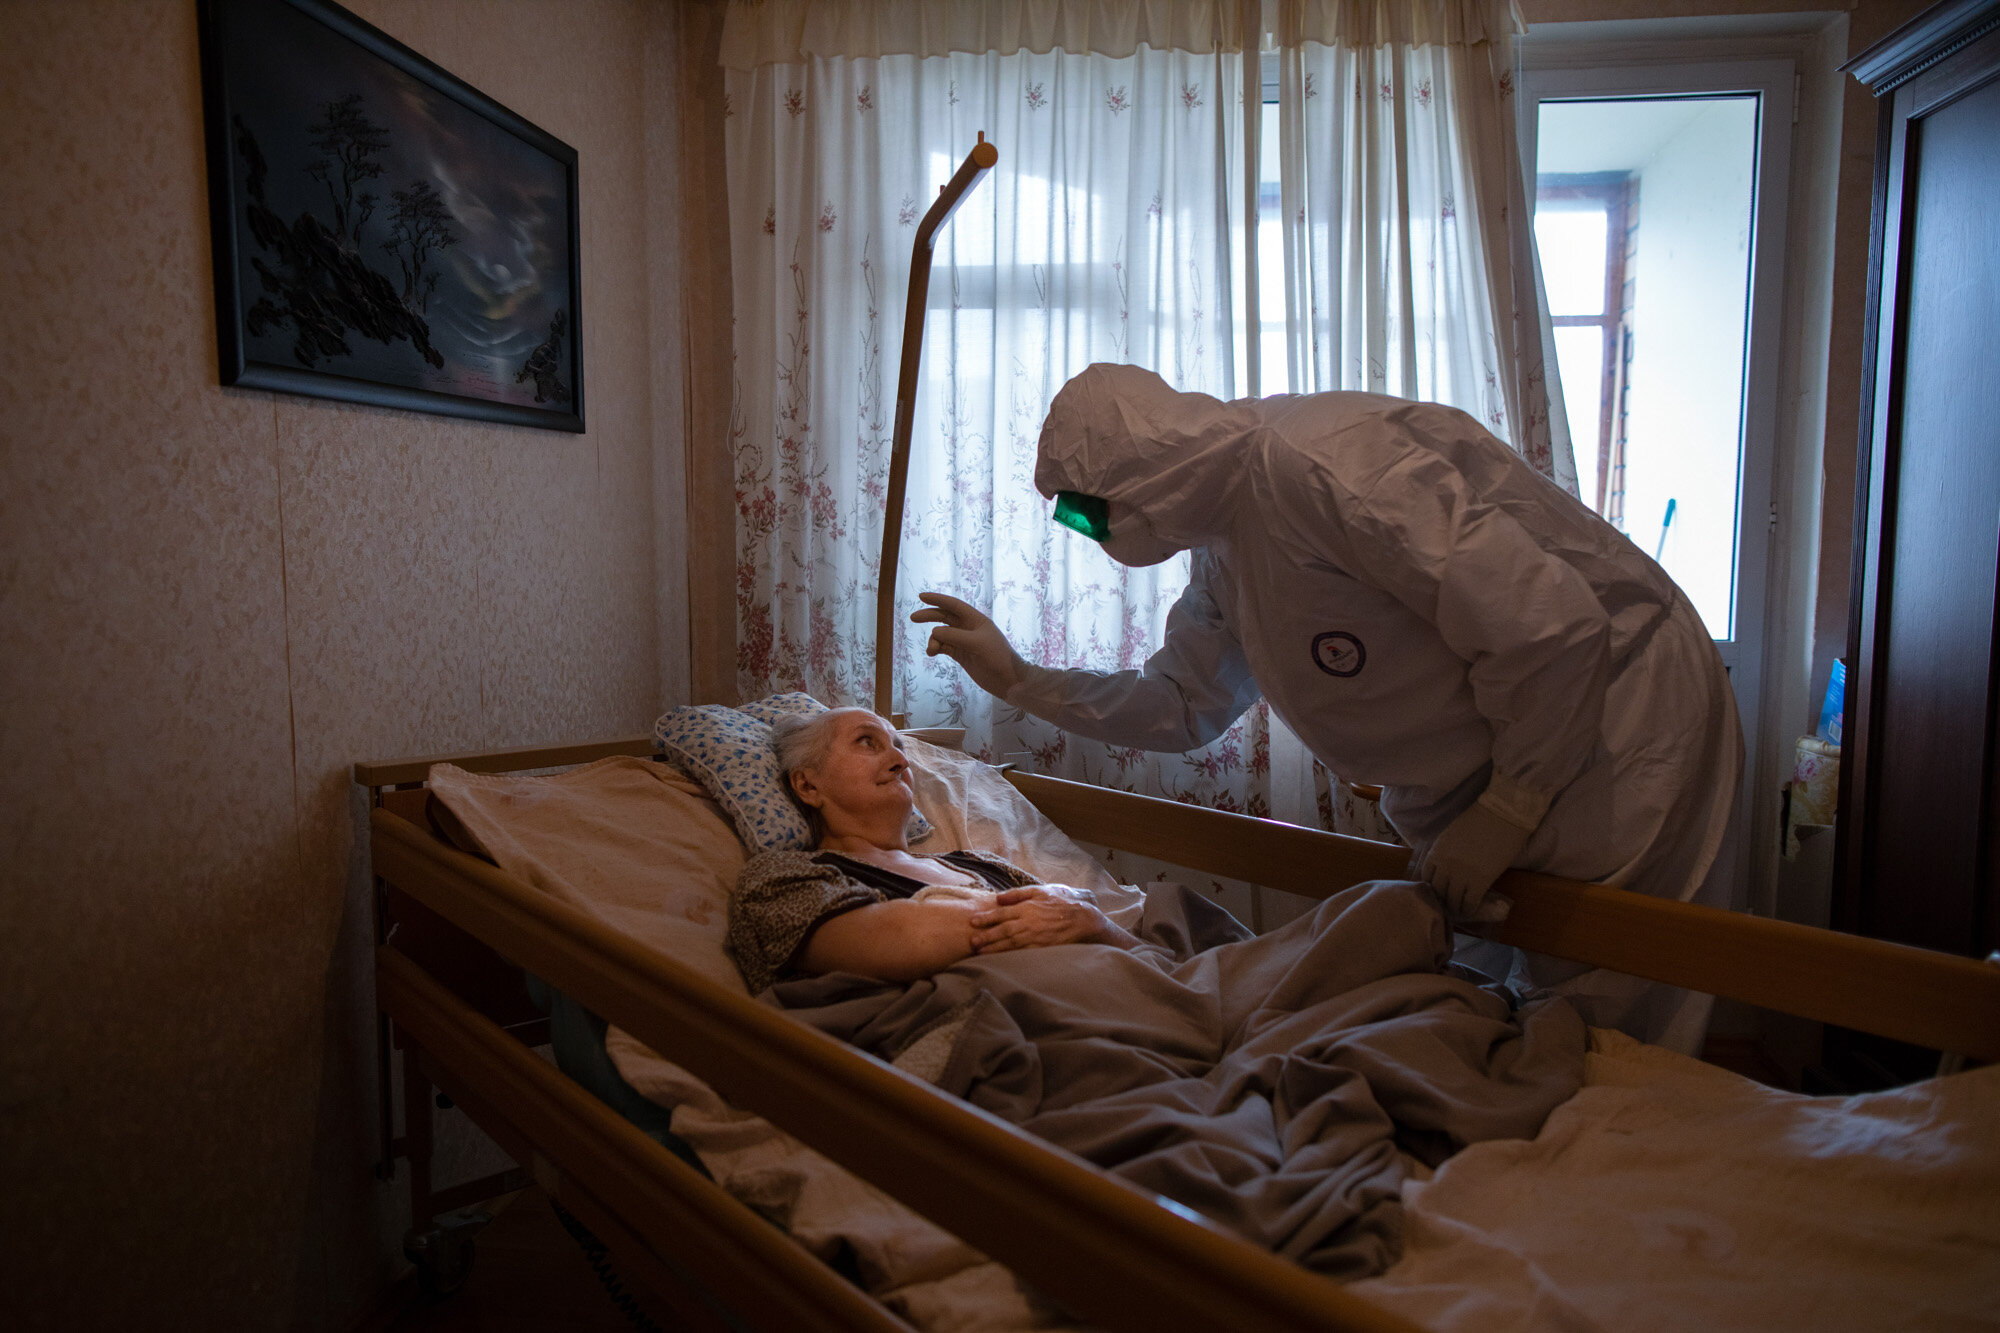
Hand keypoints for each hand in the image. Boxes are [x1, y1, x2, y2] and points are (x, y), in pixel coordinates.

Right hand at [911, 593, 1028, 699]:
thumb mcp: (977, 643)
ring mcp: (964, 642)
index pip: (954, 605)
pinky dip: (936, 648)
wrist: (1008, 680)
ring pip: (942, 634)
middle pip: (945, 617)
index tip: (921, 597)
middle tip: (913, 618)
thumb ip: (954, 636)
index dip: (938, 599)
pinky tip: (932, 653)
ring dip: (933, 640)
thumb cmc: (997, 657)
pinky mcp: (961, 655)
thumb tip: (934, 632)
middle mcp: (969, 628)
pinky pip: (943, 647)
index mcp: (976, 620)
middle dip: (929, 616)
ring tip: (931, 650)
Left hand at [969, 886, 1116, 953]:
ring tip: (980, 953)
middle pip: (1002, 930)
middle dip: (986, 937)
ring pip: (1010, 944)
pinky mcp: (1041, 948)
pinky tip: (1000, 959)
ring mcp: (1035, 937)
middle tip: (972, 942)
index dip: (986, 918)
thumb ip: (1018, 894)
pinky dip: (1009, 956)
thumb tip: (998, 898)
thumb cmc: (1061, 903)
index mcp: (1027, 907)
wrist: (1083, 919)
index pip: (1002, 913)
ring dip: (994, 949)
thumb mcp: (1040, 891)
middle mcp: (1028, 922)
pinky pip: (1022, 953)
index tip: (972, 922)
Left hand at [1413, 799, 1534, 919]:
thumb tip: (1442, 868)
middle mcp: (1445, 867)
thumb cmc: (1477, 821)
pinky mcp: (1480, 882)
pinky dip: (1469, 909)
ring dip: (1455, 907)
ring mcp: (1462, 876)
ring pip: (1453, 900)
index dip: (1431, 887)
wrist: (1501, 817)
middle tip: (1446, 906)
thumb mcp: (1450, 836)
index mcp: (1436, 853)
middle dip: (1441, 900)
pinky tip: (1470, 910)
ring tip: (1458, 911)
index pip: (1426, 877)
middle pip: (1438, 891)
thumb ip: (1443, 853)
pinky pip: (1470, 902)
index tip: (1436, 892)